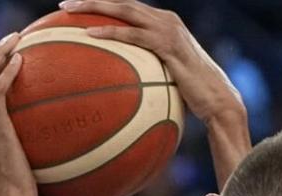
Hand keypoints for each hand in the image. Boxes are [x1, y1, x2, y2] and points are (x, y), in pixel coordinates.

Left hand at [59, 0, 243, 124]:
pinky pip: (133, 34)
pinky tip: (90, 33)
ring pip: (125, 10)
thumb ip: (147, 71)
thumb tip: (123, 86)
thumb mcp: (166, 77)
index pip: (128, 9)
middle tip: (64, 4)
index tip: (77, 9)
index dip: (103, 5)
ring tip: (69, 11)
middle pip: (122, 3)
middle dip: (92, 0)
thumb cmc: (192, 95)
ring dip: (95, 6)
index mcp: (163, 23)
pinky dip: (111, 31)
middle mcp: (165, 19)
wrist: (217, 99)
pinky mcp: (168, 44)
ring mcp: (168, 29)